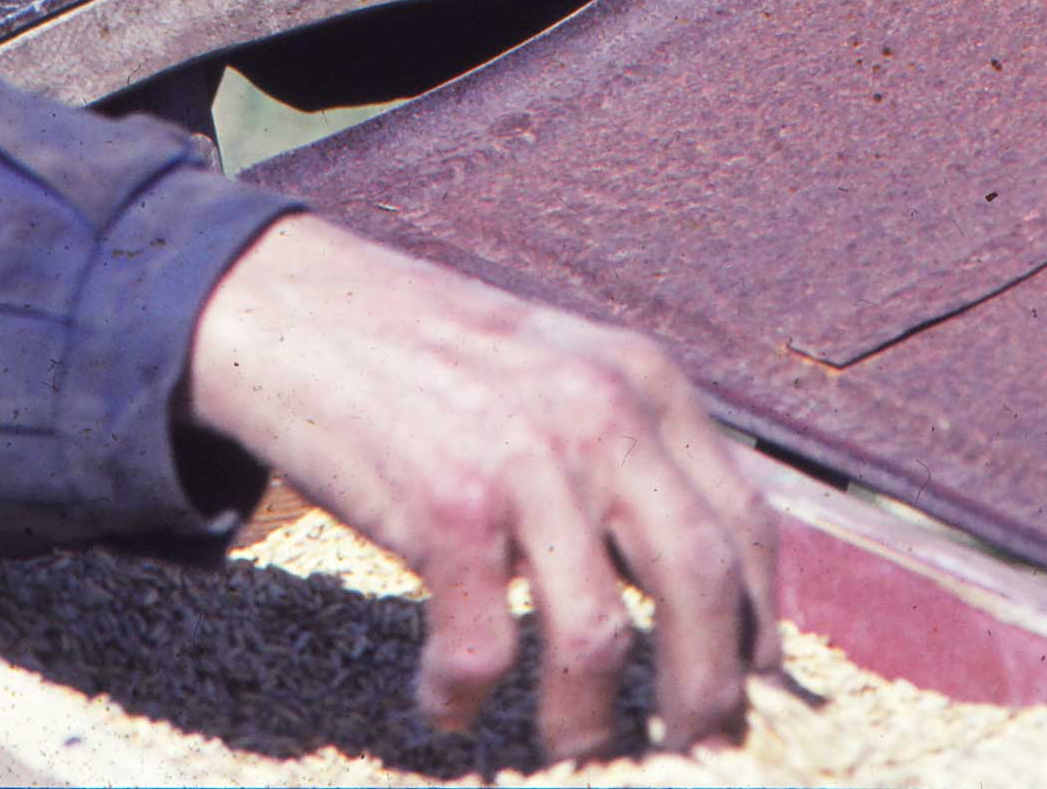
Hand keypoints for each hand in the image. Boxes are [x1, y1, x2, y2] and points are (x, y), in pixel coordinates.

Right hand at [184, 214, 777, 761]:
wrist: (285, 302)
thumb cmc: (412, 349)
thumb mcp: (551, 365)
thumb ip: (620, 444)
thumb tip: (676, 575)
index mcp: (642, 379)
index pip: (746, 521)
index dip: (761, 623)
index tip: (754, 687)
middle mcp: (601, 413)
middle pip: (701, 584)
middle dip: (707, 694)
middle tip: (689, 750)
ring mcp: (526, 459)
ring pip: (600, 637)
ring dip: (586, 723)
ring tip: (566, 754)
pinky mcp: (447, 506)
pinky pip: (482, 645)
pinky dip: (463, 693)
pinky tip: (441, 704)